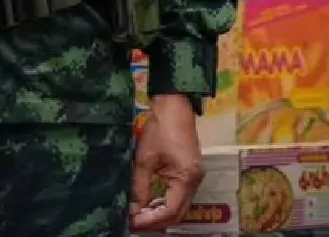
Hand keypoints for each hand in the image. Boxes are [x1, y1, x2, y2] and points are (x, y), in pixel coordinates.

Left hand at [129, 95, 205, 230]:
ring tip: (140, 213)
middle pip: (178, 213)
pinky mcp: (191, 171)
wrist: (175, 107)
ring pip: (180, 206)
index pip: (170, 211)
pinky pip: (181, 195)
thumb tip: (133, 209)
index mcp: (186, 178)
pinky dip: (167, 203)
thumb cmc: (160, 130)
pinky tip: (152, 202)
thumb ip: (139, 188)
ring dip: (161, 213)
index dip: (151, 220)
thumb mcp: (144, 160)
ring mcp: (196, 176)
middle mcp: (195, 181)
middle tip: (135, 221)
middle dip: (156, 220)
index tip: (132, 221)